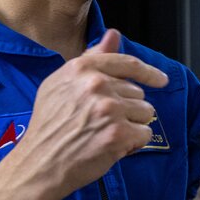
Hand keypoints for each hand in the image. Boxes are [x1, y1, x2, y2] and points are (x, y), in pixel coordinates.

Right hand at [0, 29, 168, 199]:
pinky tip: (112, 147)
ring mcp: (108, 109)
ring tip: (105, 134)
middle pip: (138, 93)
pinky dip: (134, 144)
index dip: (149, 73)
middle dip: (127, 110)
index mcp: (81, 69)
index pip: (128, 64)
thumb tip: (114, 34)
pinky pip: (145, 134)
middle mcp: (96, 85)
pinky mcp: (118, 133)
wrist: (39, 164)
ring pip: (146, 113)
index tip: (161, 80)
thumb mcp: (61, 84)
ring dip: (132, 126)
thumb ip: (92, 58)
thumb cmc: (49, 127)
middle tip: (101, 123)